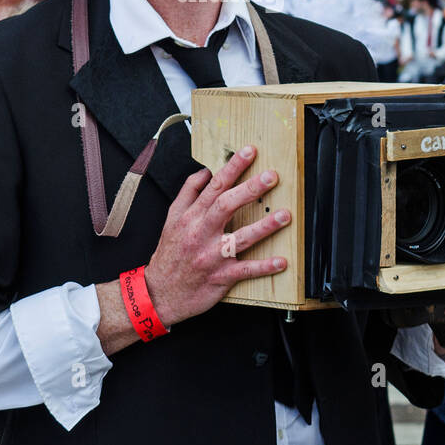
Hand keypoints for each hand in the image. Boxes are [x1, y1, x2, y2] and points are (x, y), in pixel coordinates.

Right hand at [144, 145, 290, 326]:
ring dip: (264, 227)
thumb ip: (188, 192)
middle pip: (226, 206)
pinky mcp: (221, 277)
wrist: (159, 291)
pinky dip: (264, 267)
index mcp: (191, 217)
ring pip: (240, 238)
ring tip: (284, 215)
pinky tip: (281, 261)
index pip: (214, 187)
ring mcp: (211, 256)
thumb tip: (205, 172)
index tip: (249, 152)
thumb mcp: (172, 218)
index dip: (232, 168)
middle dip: (250, 189)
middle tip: (270, 176)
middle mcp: (201, 234)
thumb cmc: (170, 254)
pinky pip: (245, 271)